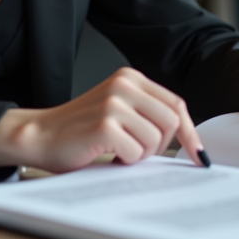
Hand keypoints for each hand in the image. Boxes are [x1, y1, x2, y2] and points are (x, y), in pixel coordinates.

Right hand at [0, 67, 206, 171]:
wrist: (40, 135)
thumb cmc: (79, 130)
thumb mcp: (119, 109)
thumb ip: (148, 113)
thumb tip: (189, 138)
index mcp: (130, 77)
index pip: (176, 104)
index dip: (190, 132)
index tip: (199, 154)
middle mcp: (123, 85)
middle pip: (172, 121)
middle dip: (161, 146)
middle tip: (138, 152)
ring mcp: (113, 103)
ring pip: (156, 139)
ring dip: (141, 154)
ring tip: (118, 151)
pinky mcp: (104, 124)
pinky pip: (136, 152)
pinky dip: (126, 160)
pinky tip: (109, 155)